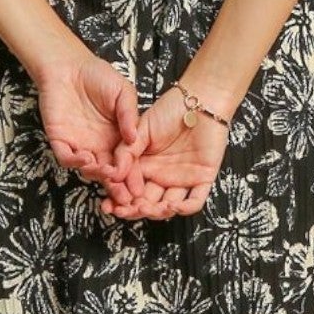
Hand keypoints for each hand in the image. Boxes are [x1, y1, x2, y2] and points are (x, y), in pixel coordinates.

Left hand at [33, 50, 142, 191]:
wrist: (68, 66)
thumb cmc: (98, 76)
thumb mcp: (123, 92)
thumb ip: (129, 114)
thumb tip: (134, 138)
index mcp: (117, 138)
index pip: (127, 162)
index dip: (133, 175)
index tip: (140, 187)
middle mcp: (100, 146)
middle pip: (109, 173)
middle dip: (117, 186)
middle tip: (125, 196)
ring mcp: (80, 145)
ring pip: (89, 170)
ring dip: (98, 175)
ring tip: (108, 174)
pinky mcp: (61, 141)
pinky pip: (66, 158)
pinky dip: (75, 162)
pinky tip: (86, 158)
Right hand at [95, 84, 231, 220]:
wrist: (199, 100)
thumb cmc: (170, 109)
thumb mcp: (141, 129)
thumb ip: (126, 151)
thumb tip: (113, 174)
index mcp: (146, 165)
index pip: (130, 189)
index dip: (120, 199)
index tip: (110, 204)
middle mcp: (162, 175)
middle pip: (147, 202)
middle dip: (134, 210)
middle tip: (125, 210)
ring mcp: (182, 178)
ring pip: (168, 206)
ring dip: (156, 212)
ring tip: (146, 207)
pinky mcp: (202, 178)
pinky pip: (194, 201)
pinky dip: (184, 208)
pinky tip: (172, 205)